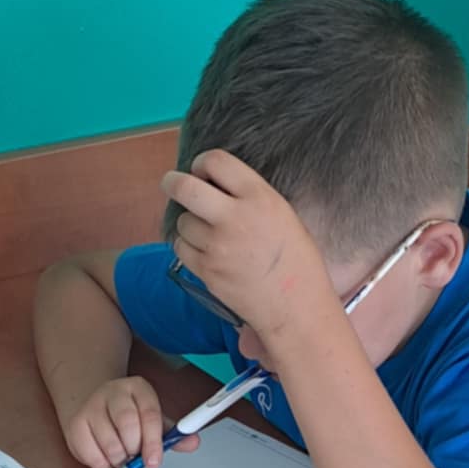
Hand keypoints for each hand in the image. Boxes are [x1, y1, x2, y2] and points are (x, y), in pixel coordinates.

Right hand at [62, 376, 196, 467]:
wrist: (95, 404)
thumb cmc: (129, 415)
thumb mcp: (153, 420)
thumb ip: (172, 434)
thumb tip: (193, 442)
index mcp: (138, 388)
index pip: (150, 414)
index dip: (153, 442)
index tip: (154, 460)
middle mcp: (114, 392)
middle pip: (127, 424)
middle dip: (134, 449)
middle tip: (135, 456)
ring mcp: (92, 405)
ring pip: (108, 440)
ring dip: (118, 457)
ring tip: (122, 456)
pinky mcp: (76, 422)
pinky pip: (88, 450)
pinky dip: (100, 462)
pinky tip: (106, 458)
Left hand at [161, 151, 334, 344]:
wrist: (296, 306)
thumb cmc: (297, 261)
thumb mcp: (283, 214)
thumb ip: (250, 197)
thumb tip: (215, 186)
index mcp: (259, 197)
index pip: (216, 161)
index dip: (203, 163)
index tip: (202, 171)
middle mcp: (234, 218)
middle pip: (184, 187)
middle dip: (172, 182)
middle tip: (171, 183)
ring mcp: (217, 246)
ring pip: (182, 221)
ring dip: (190, 223)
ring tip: (208, 233)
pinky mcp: (206, 270)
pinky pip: (181, 248)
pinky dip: (188, 247)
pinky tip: (205, 251)